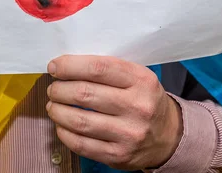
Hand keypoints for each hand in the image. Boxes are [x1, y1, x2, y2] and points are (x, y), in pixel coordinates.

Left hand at [46, 55, 182, 170]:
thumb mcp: (137, 77)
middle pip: (84, 94)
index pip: (97, 69)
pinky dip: (64, 133)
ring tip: (53, 106)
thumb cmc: (144, 100)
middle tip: (53, 88)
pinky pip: (81, 144)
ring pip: (79, 121)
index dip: (69, 66)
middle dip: (60, 89)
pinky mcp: (118, 155)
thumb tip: (66, 66)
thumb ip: (108, 70)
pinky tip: (61, 125)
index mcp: (141, 81)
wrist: (168, 136)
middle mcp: (137, 107)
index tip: (54, 67)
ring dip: (58, 111)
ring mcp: (128, 134)